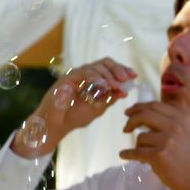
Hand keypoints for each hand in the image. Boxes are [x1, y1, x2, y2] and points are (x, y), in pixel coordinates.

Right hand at [11, 58, 135, 156]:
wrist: (57, 126)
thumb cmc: (74, 117)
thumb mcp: (97, 108)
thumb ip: (109, 99)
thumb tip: (124, 91)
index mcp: (93, 79)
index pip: (109, 68)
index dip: (122, 69)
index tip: (133, 76)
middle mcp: (84, 74)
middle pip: (104, 63)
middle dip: (117, 70)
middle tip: (125, 79)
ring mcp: (75, 75)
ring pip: (95, 66)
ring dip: (108, 75)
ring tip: (115, 85)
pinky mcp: (66, 79)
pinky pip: (83, 73)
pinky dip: (94, 78)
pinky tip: (103, 86)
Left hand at [121, 102, 189, 189]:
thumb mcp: (189, 134)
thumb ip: (171, 124)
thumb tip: (144, 116)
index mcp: (183, 118)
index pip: (155, 105)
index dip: (139, 107)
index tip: (129, 112)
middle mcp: (176, 126)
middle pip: (144, 115)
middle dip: (131, 120)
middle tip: (125, 128)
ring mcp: (167, 140)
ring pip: (140, 137)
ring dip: (139, 146)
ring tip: (147, 156)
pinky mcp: (159, 156)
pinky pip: (135, 152)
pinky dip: (127, 154)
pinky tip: (124, 155)